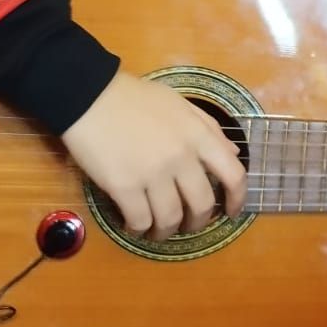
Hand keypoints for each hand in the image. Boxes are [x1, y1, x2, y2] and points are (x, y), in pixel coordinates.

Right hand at [60, 71, 246, 237]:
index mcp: (198, 135)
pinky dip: (139, 228)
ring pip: (170, 219)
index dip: (238, 199)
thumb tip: (233, 154)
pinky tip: (134, 224)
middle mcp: (181, 157)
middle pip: (202, 205)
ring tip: (157, 230)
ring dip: (165, 231)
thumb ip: (209, 129)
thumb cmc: (135, 98)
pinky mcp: (124, 186)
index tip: (231, 212)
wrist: (89, 95)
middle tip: (186, 225)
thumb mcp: (181, 105)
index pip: (234, 174)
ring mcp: (152, 173)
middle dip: (197, 222)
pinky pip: (139, 220)